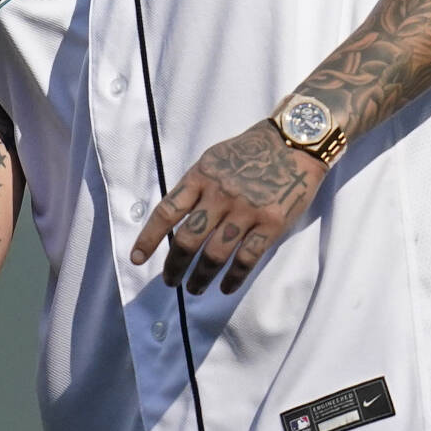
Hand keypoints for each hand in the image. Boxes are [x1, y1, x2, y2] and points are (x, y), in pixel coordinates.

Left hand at [128, 121, 326, 295]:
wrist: (293, 142)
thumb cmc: (250, 151)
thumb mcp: (213, 159)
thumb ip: (194, 186)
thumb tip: (173, 219)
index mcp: (201, 177)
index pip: (167, 212)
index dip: (148, 238)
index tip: (137, 258)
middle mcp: (220, 195)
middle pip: (188, 240)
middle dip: (175, 266)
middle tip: (170, 281)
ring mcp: (246, 210)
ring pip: (215, 254)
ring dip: (201, 277)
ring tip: (195, 288)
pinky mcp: (271, 223)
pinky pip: (247, 258)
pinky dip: (233, 277)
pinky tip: (225, 286)